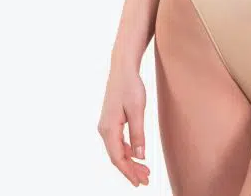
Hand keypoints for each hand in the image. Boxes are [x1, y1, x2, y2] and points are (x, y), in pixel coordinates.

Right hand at [97, 61, 150, 186]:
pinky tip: (137, 155)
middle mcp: (104, 130)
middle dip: (130, 170)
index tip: (140, 182)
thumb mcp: (137, 110)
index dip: (129, 172)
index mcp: (109, 129)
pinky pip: (118, 142)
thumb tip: (140, 157)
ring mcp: (106, 126)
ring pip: (117, 150)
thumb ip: (138, 134)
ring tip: (144, 171)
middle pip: (117, 157)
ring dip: (130, 162)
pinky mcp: (111, 121)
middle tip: (146, 180)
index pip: (118, 158)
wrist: (123, 69)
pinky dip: (128, 151)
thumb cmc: (130, 86)